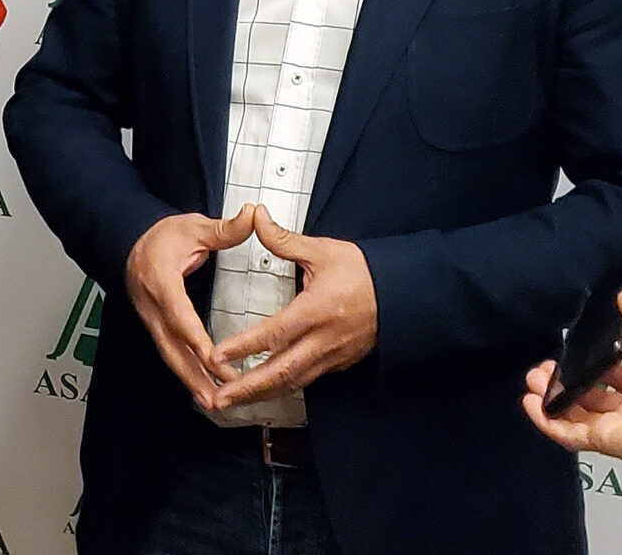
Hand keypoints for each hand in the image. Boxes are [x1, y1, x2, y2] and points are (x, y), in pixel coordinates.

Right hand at [125, 207, 257, 410]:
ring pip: (169, 356)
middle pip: (172, 346)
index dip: (196, 340)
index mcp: (161, 281)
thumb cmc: (160, 236)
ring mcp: (150, 320)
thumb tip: (252, 216)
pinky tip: (201, 389)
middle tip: (219, 396)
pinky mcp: (154, 327)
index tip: (214, 359)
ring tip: (213, 403)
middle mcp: (152, 306)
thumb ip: (223, 229)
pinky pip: (170, 354)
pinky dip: (185, 374)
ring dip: (191, 381)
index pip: (179, 315)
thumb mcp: (192, 227)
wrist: (128, 242)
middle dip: (196, 374)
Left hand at [206, 207, 377, 409]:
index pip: (274, 334)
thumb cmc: (363, 272)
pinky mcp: (338, 363)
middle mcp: (323, 340)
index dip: (244, 347)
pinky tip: (264, 392)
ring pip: (292, 383)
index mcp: (316, 310)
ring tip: (233, 403)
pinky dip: (283, 389)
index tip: (218, 356)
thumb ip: (284, 240)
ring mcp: (332, 356)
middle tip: (218, 400)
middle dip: (247, 389)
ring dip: (261, 395)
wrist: (403, 293)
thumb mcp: (323, 251)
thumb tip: (257, 218)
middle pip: (280, 372)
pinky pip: (307, 381)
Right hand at [521, 290, 621, 469]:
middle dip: (565, 381)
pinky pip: (568, 434)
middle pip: (588, 396)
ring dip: (551, 397)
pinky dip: (547, 421)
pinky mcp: (602, 442)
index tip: (575, 350)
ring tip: (532, 379)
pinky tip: (531, 403)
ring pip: (573, 413)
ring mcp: (614, 427)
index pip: (615, 377)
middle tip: (544, 367)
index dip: (594, 364)